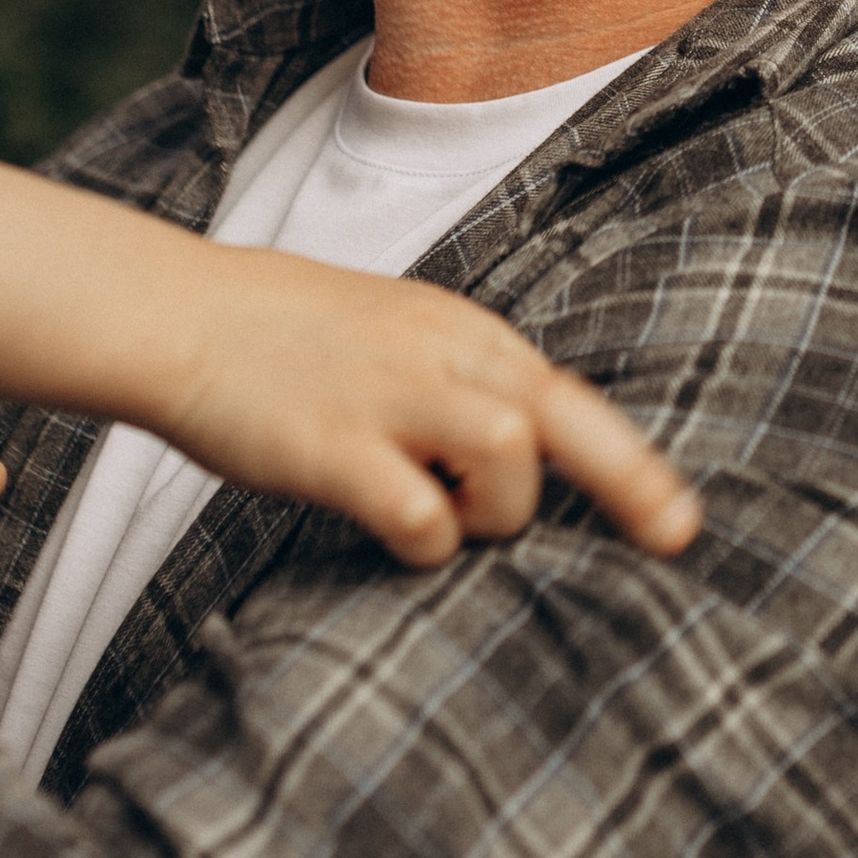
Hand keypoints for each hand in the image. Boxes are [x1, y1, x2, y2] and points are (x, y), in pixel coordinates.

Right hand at [160, 246, 700, 569]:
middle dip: (629, 482)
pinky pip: (416, 513)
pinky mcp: (331, 445)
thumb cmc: (287, 339)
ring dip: (497, 512)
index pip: (568, 399)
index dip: (630, 464)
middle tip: (673, 538)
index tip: (675, 520)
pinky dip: (425, 542)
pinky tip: (394, 532)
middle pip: (561, 417)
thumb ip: (462, 386)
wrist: (181, 315)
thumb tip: (519, 456)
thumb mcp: (398, 339)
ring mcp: (387, 397)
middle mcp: (440, 357)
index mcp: (462, 335)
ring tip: (447, 517)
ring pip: (507, 455)